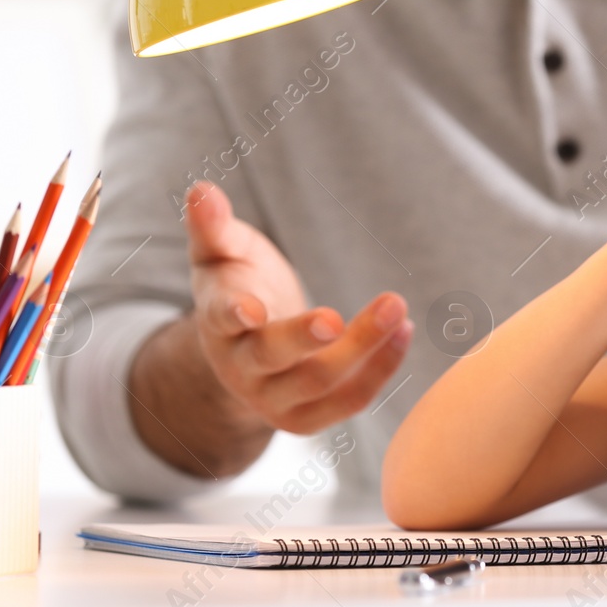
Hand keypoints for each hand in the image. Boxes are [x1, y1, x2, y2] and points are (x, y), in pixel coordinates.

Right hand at [184, 181, 414, 433]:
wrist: (246, 349)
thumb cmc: (236, 284)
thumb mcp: (220, 253)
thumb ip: (212, 226)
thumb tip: (201, 190)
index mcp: (217, 323)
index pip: (220, 320)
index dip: (233, 315)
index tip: (252, 309)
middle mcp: (241, 368)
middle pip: (273, 358)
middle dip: (306, 336)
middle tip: (337, 316)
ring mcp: (274, 398)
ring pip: (320, 382)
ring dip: (363, 349)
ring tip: (397, 308)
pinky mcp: (308, 416)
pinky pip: (348, 400)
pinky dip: (380, 369)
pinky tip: (404, 331)